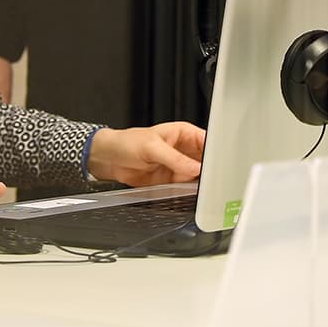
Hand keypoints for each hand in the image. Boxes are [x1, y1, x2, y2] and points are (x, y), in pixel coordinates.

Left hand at [87, 122, 204, 185]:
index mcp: (183, 133)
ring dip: (200, 182)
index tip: (219, 164)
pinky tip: (193, 193)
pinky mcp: (171, 180)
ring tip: (205, 188)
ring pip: (197, 176)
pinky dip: (189, 191)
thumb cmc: (126, 143)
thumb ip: (175, 158)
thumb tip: (195, 168)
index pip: (207, 141)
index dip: (215, 152)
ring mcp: (178, 166)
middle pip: (205, 160)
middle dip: (210, 170)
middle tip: (213, 180)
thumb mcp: (152, 147)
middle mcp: (183, 149)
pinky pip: (185, 186)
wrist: (108, 159)